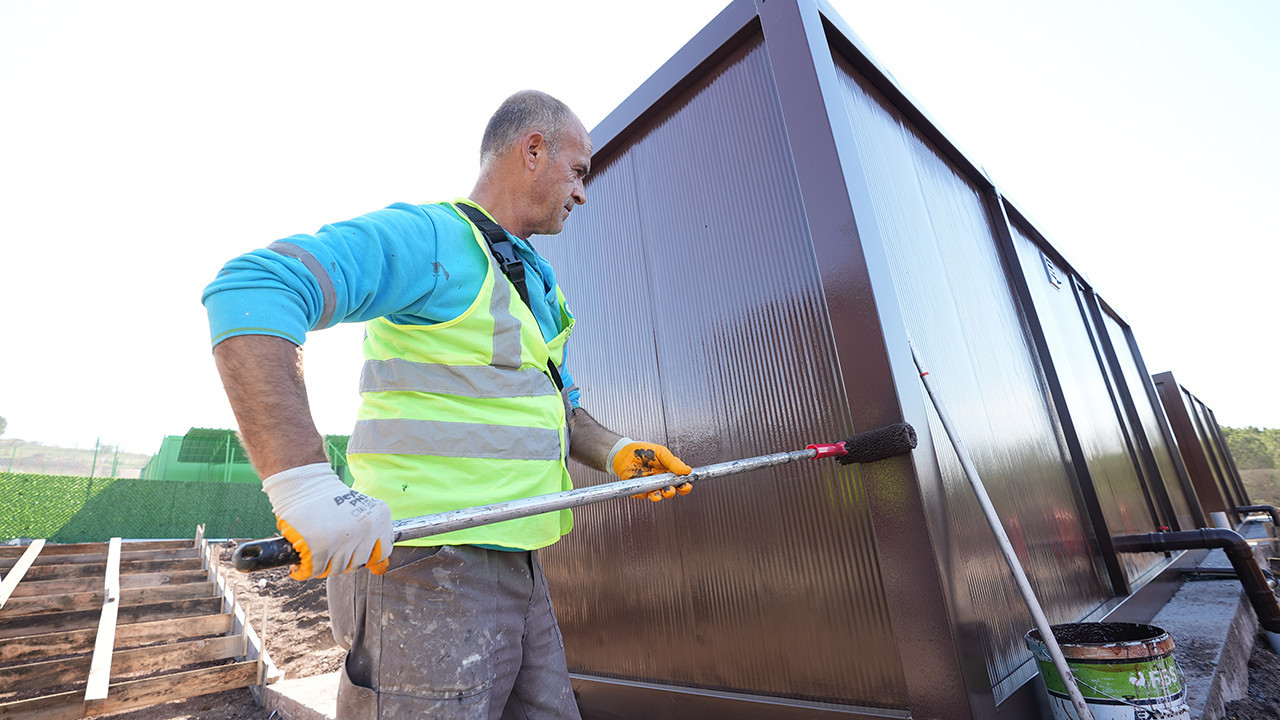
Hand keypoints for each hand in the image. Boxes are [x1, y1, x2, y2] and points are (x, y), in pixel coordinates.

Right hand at [262, 463, 392, 580]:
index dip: (367, 555)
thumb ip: (374, 540)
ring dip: (323, 563)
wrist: (304, 484)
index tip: (353, 549)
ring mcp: (344, 537)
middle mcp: (366, 527)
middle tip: (329, 542)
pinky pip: (315, 570)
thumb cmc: (329, 500)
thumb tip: (381, 569)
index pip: (382, 553)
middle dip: (341, 559)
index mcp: (380, 517)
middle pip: (357, 564)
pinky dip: (305, 567)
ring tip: (316, 544)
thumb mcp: (361, 513)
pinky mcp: (320, 546)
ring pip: (336, 569)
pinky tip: (303, 554)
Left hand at [608, 439, 693, 501]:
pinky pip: (643, 495)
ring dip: (659, 496)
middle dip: (671, 493)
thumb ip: (674, 462)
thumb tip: (687, 470)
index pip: (681, 483)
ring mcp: (650, 486)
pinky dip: (644, 493)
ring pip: (657, 496)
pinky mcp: (639, 489)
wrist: (625, 452)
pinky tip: (644, 486)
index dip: (685, 486)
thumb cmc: (644, 451)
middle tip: (670, 489)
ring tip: (658, 493)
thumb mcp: (661, 453)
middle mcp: (661, 481)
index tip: (685, 485)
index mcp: (669, 473)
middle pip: (670, 492)